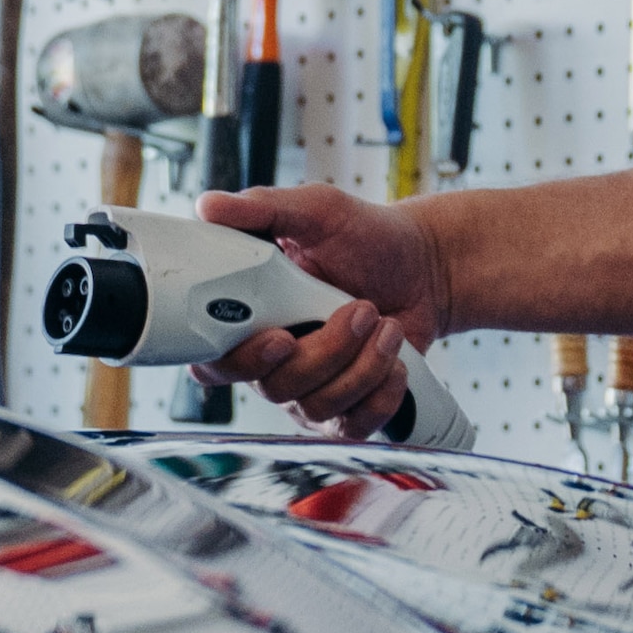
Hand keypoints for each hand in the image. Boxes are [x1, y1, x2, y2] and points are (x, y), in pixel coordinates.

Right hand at [190, 183, 452, 437]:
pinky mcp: (349, 408)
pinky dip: (381, 394)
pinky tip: (394, 359)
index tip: (281, 338)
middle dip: (324, 352)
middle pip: (274, 387)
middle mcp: (274, 362)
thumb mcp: (315, 210)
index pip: (214, 362)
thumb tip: (208, 206)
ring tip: (384, 322)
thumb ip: (261, 209)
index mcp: (252, 318)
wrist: (424, 265)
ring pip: (318, 405)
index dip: (240, 361)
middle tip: (359, 309)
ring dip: (362, 365)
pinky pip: (354, 426)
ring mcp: (311, 389)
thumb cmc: (364, 237)